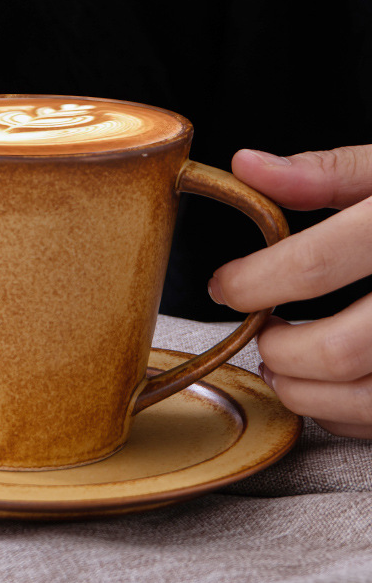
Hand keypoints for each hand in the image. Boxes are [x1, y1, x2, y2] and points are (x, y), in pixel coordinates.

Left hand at [208, 146, 371, 438]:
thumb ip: (325, 172)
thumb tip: (247, 166)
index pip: (311, 267)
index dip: (252, 283)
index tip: (226, 286)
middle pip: (338, 350)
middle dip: (279, 350)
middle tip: (261, 332)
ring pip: (368, 400)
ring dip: (307, 394)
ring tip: (285, 366)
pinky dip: (351, 416)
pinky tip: (336, 388)